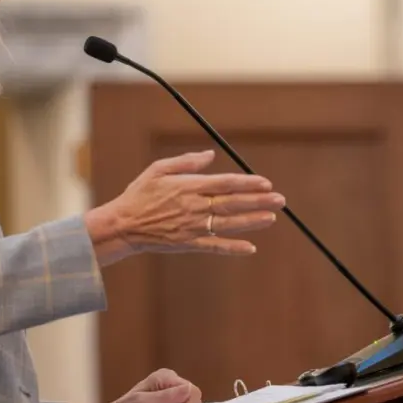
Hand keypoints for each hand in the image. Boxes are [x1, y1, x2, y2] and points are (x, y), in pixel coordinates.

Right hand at [85, 150, 284, 263]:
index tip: (265, 182)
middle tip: (280, 199)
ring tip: (272, 217)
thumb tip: (210, 154)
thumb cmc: (139, 195)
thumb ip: (186, 162)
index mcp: (188, 186)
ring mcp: (192, 227)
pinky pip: (214, 246)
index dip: (247, 183)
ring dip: (252, 221)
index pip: (224, 183)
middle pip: (232, 203)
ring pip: (228, 224)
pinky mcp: (188, 244)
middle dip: (258, 201)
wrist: (122, 226)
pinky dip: (232, 248)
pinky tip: (250, 248)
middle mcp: (193, 207)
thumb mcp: (158, 170)